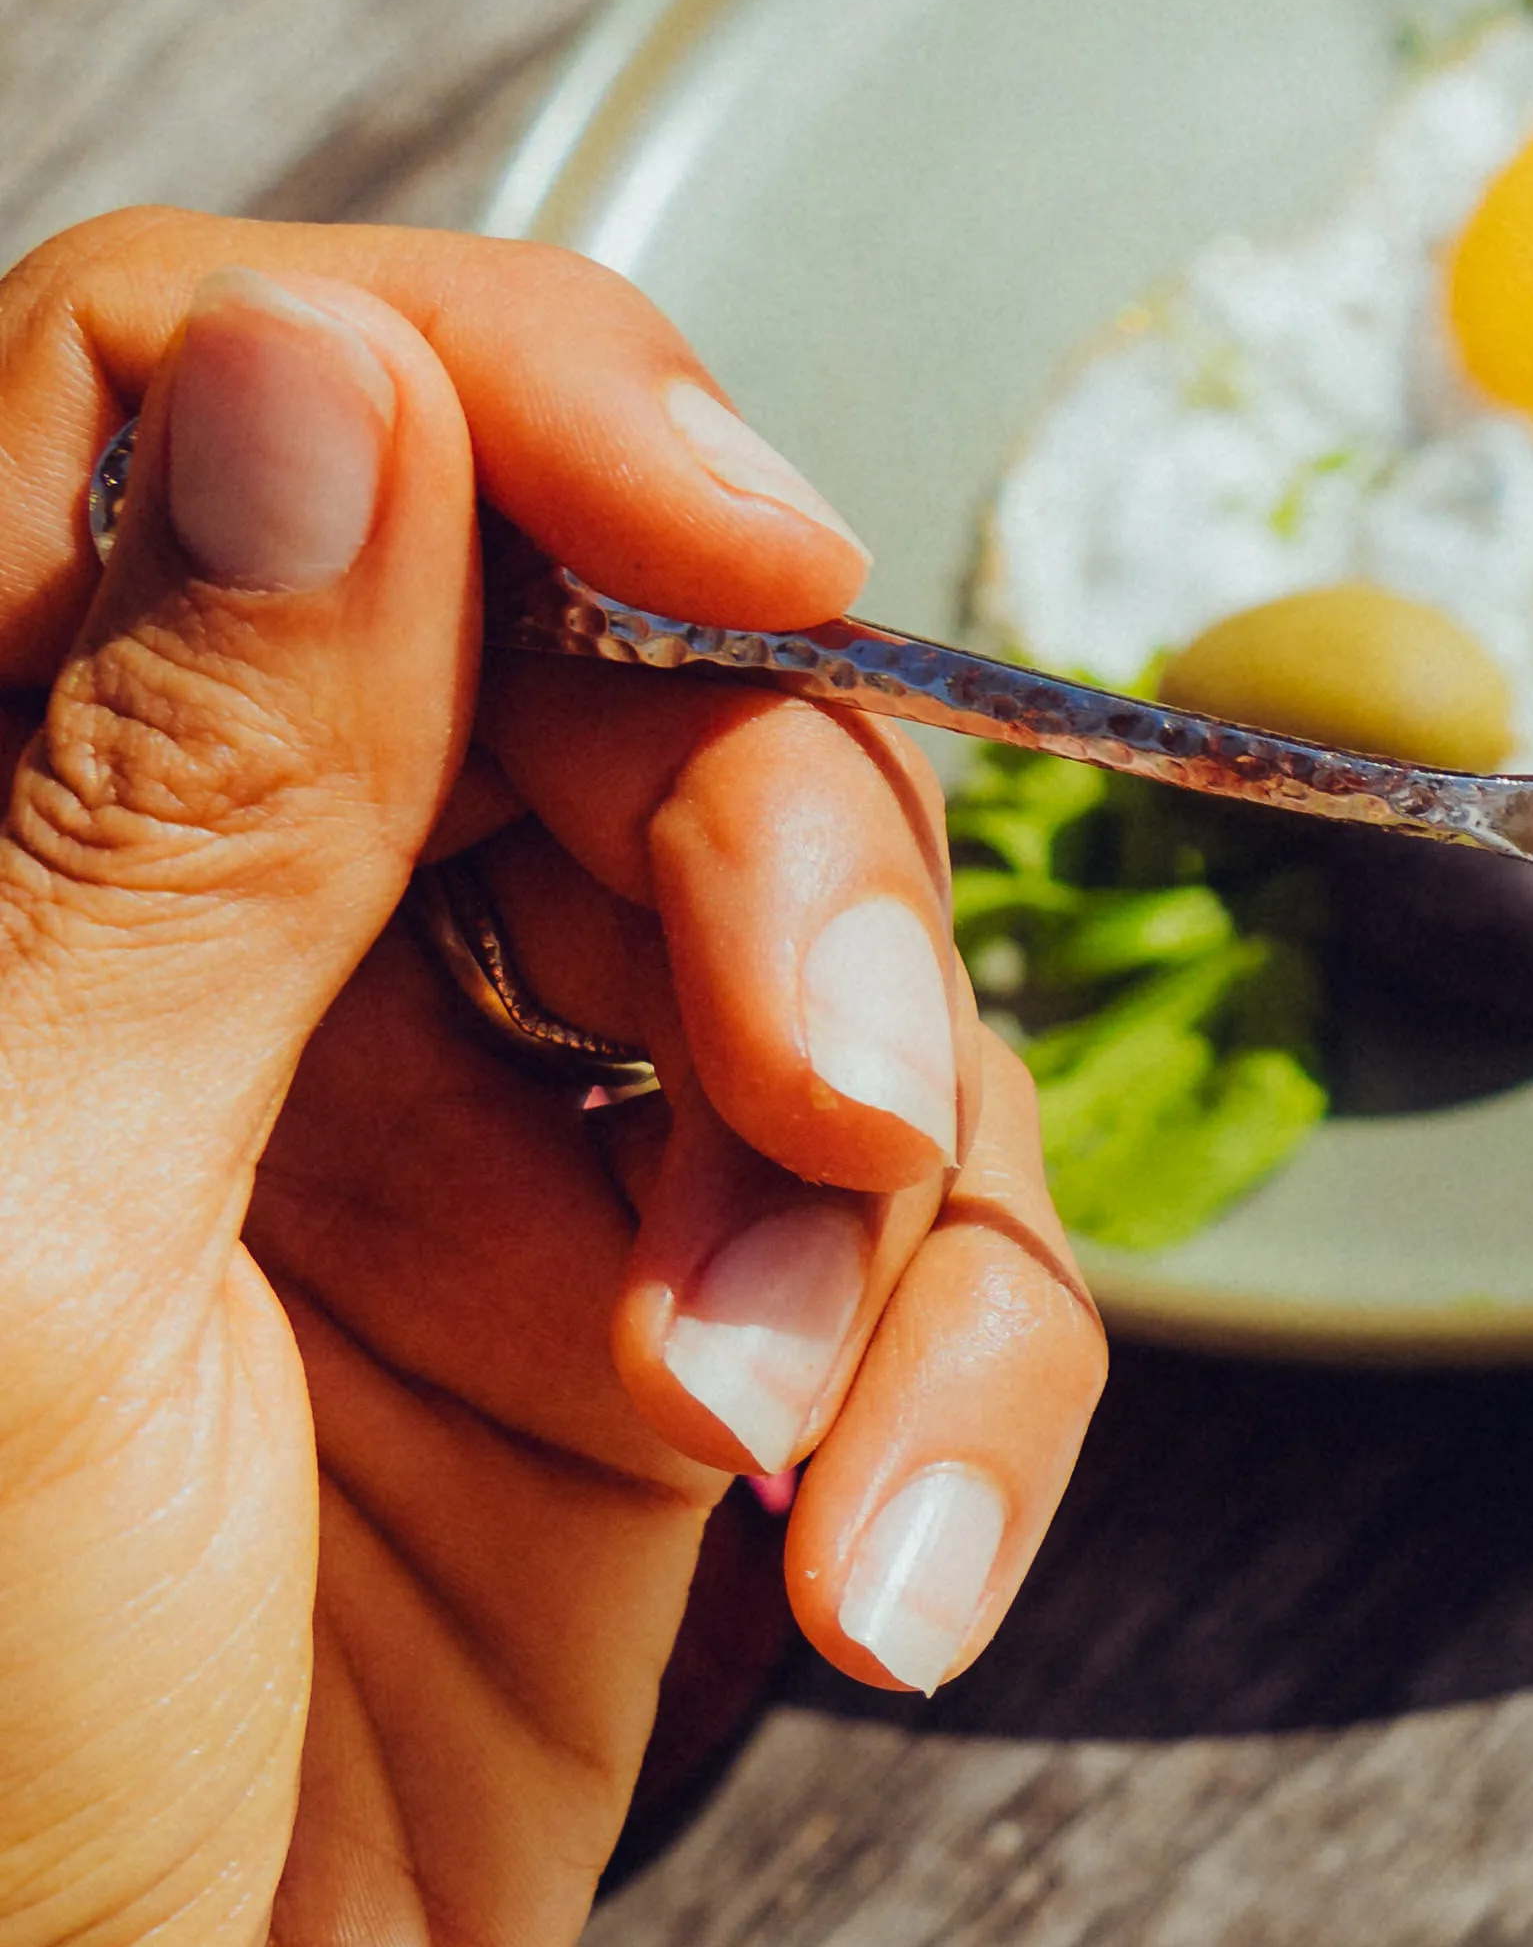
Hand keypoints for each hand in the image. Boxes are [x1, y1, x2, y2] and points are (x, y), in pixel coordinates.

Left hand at [0, 220, 1102, 1946]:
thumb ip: (160, 798)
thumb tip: (305, 385)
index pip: (203, 395)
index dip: (494, 403)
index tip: (729, 540)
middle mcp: (167, 949)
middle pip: (590, 662)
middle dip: (775, 852)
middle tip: (809, 1085)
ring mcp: (409, 1161)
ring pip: (796, 950)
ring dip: (873, 1164)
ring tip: (776, 1406)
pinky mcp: (620, 1373)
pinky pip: (912, 1267)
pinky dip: (958, 1395)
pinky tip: (879, 1561)